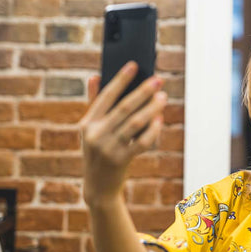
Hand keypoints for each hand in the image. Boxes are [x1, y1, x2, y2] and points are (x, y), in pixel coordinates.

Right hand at [80, 62, 166, 204]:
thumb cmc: (98, 150)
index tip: (134, 65)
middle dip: (142, 91)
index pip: (106, 96)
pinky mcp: (121, 160)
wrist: (98, 186)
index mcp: (87, 123)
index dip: (120, 79)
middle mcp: (96, 135)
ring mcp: (108, 149)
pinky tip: (160, 118)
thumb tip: (95, 76)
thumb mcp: (91, 129)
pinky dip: (152, 129)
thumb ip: (94, 102)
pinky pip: (141, 142)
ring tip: (163, 97)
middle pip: (124, 108)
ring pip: (135, 123)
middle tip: (158, 80)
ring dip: (151, 108)